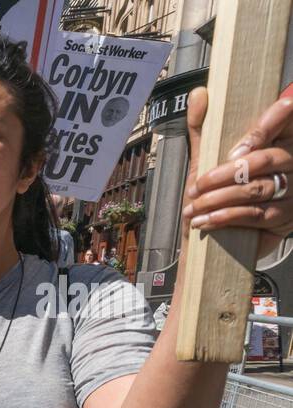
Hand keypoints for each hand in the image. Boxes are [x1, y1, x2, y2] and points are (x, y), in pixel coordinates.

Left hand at [182, 84, 292, 258]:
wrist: (211, 242)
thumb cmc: (212, 195)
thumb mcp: (205, 160)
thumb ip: (202, 129)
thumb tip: (199, 94)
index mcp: (277, 141)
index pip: (285, 120)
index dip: (269, 124)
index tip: (238, 145)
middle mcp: (291, 163)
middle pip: (266, 159)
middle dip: (225, 174)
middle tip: (198, 186)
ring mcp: (291, 191)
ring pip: (257, 189)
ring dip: (220, 198)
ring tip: (194, 206)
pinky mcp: (285, 218)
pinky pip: (257, 215)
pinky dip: (227, 217)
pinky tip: (205, 220)